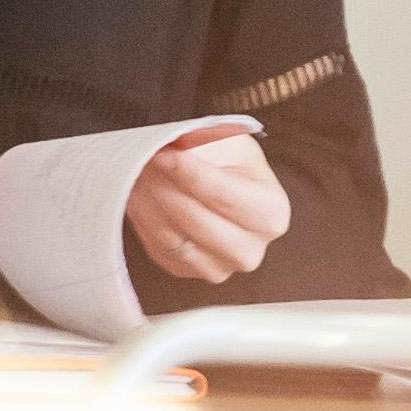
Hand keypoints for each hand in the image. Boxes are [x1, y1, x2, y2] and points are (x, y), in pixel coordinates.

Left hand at [124, 120, 290, 284]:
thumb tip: (176, 144)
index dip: (192, 174)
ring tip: (139, 174)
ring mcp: (219, 266)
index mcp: (271, 212)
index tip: (167, 155)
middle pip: (201, 224)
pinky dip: (145, 221)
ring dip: (150, 204)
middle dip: (168, 190)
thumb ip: (205, 140)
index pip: (227, 196)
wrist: (213, 181)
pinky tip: (141, 195)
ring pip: (174, 241)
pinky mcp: (186, 271)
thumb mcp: (224, 138)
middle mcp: (251, 248)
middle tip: (148, 163)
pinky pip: (158, 249)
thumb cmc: (224, 160)